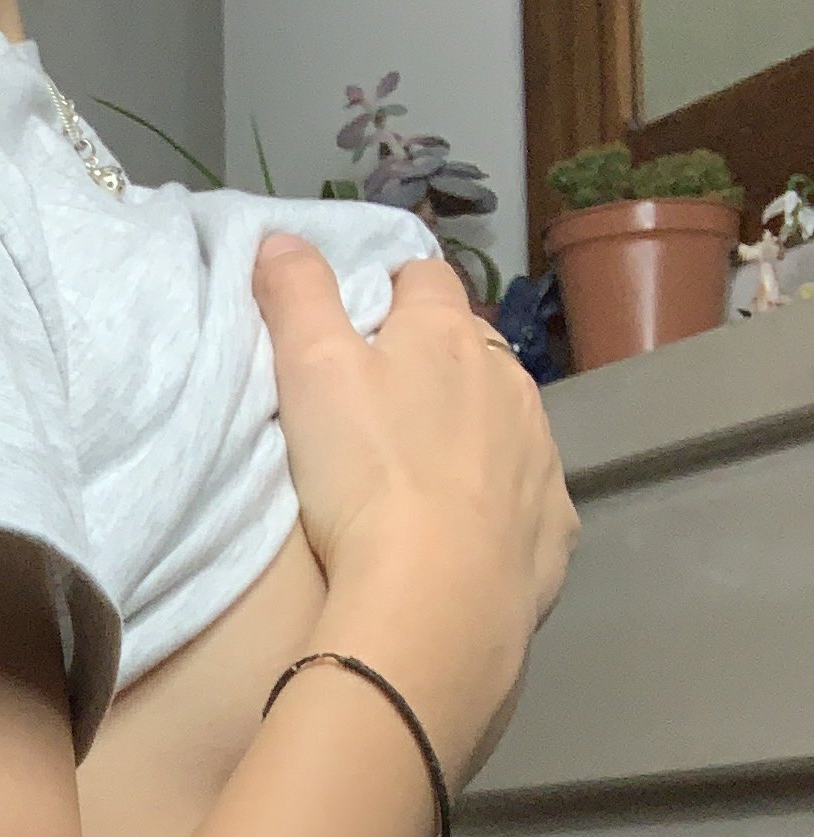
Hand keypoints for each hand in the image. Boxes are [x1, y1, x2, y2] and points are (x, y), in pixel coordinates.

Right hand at [252, 233, 580, 782]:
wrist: (436, 600)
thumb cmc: (365, 474)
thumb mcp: (308, 371)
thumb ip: (296, 294)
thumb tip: (281, 235)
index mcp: (447, 335)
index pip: (426, 277)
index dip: (393, 286)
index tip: (363, 314)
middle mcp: (510, 381)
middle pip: (473, 347)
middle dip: (437, 360)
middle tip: (382, 401)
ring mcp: (541, 455)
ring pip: (508, 419)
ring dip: (473, 428)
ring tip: (423, 470)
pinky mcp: (555, 526)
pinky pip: (529, 497)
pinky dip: (502, 501)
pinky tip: (468, 532)